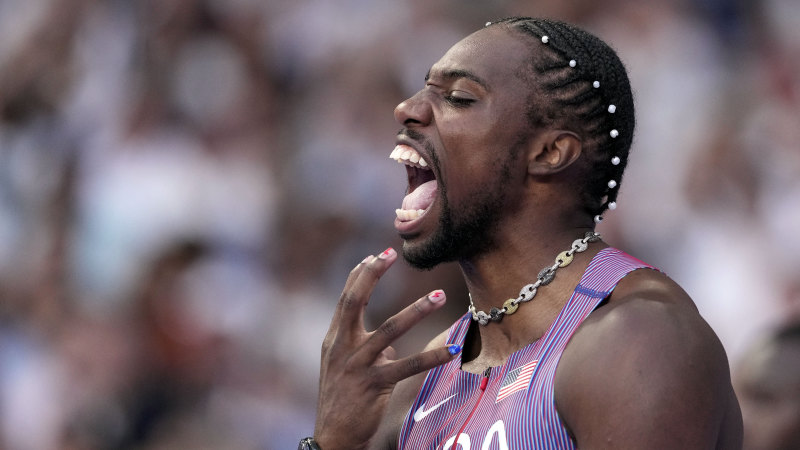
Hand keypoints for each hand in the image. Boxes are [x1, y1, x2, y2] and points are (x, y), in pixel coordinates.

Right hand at [313, 247, 458, 449]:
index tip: (378, 254)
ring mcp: (356, 365)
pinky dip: (432, 357)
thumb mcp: (345, 367)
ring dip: (416, 310)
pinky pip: (407, 367)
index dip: (360, 274)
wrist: (333, 437)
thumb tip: (392, 343)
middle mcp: (341, 347)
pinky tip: (452, 350)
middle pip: (354, 302)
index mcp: (334, 339)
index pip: (346, 298)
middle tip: (392, 254)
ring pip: (388, 331)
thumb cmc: (342, 399)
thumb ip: (364, 348)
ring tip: (439, 295)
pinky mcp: (373, 385)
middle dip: (371, 275)